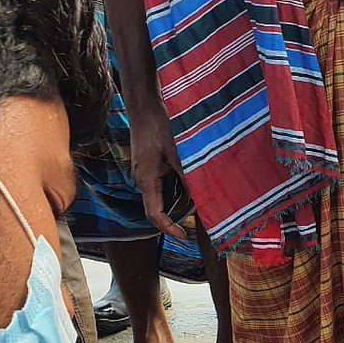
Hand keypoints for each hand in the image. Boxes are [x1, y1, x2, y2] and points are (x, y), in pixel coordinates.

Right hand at [129, 111, 187, 238]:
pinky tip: (191, 187)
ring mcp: (143, 172)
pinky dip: (175, 191)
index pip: (154, 214)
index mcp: (146, 179)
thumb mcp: (179, 151)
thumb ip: (188, 175)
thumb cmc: (159, 124)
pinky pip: (161, 185)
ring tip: (198, 207)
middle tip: (197, 225)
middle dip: (175, 219)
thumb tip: (201, 197)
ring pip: (160, 197)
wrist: (144, 106)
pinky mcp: (148, 166)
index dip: (169, 229)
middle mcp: (142, 179)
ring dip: (177, 204)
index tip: (184, 236)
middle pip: (157, 209)